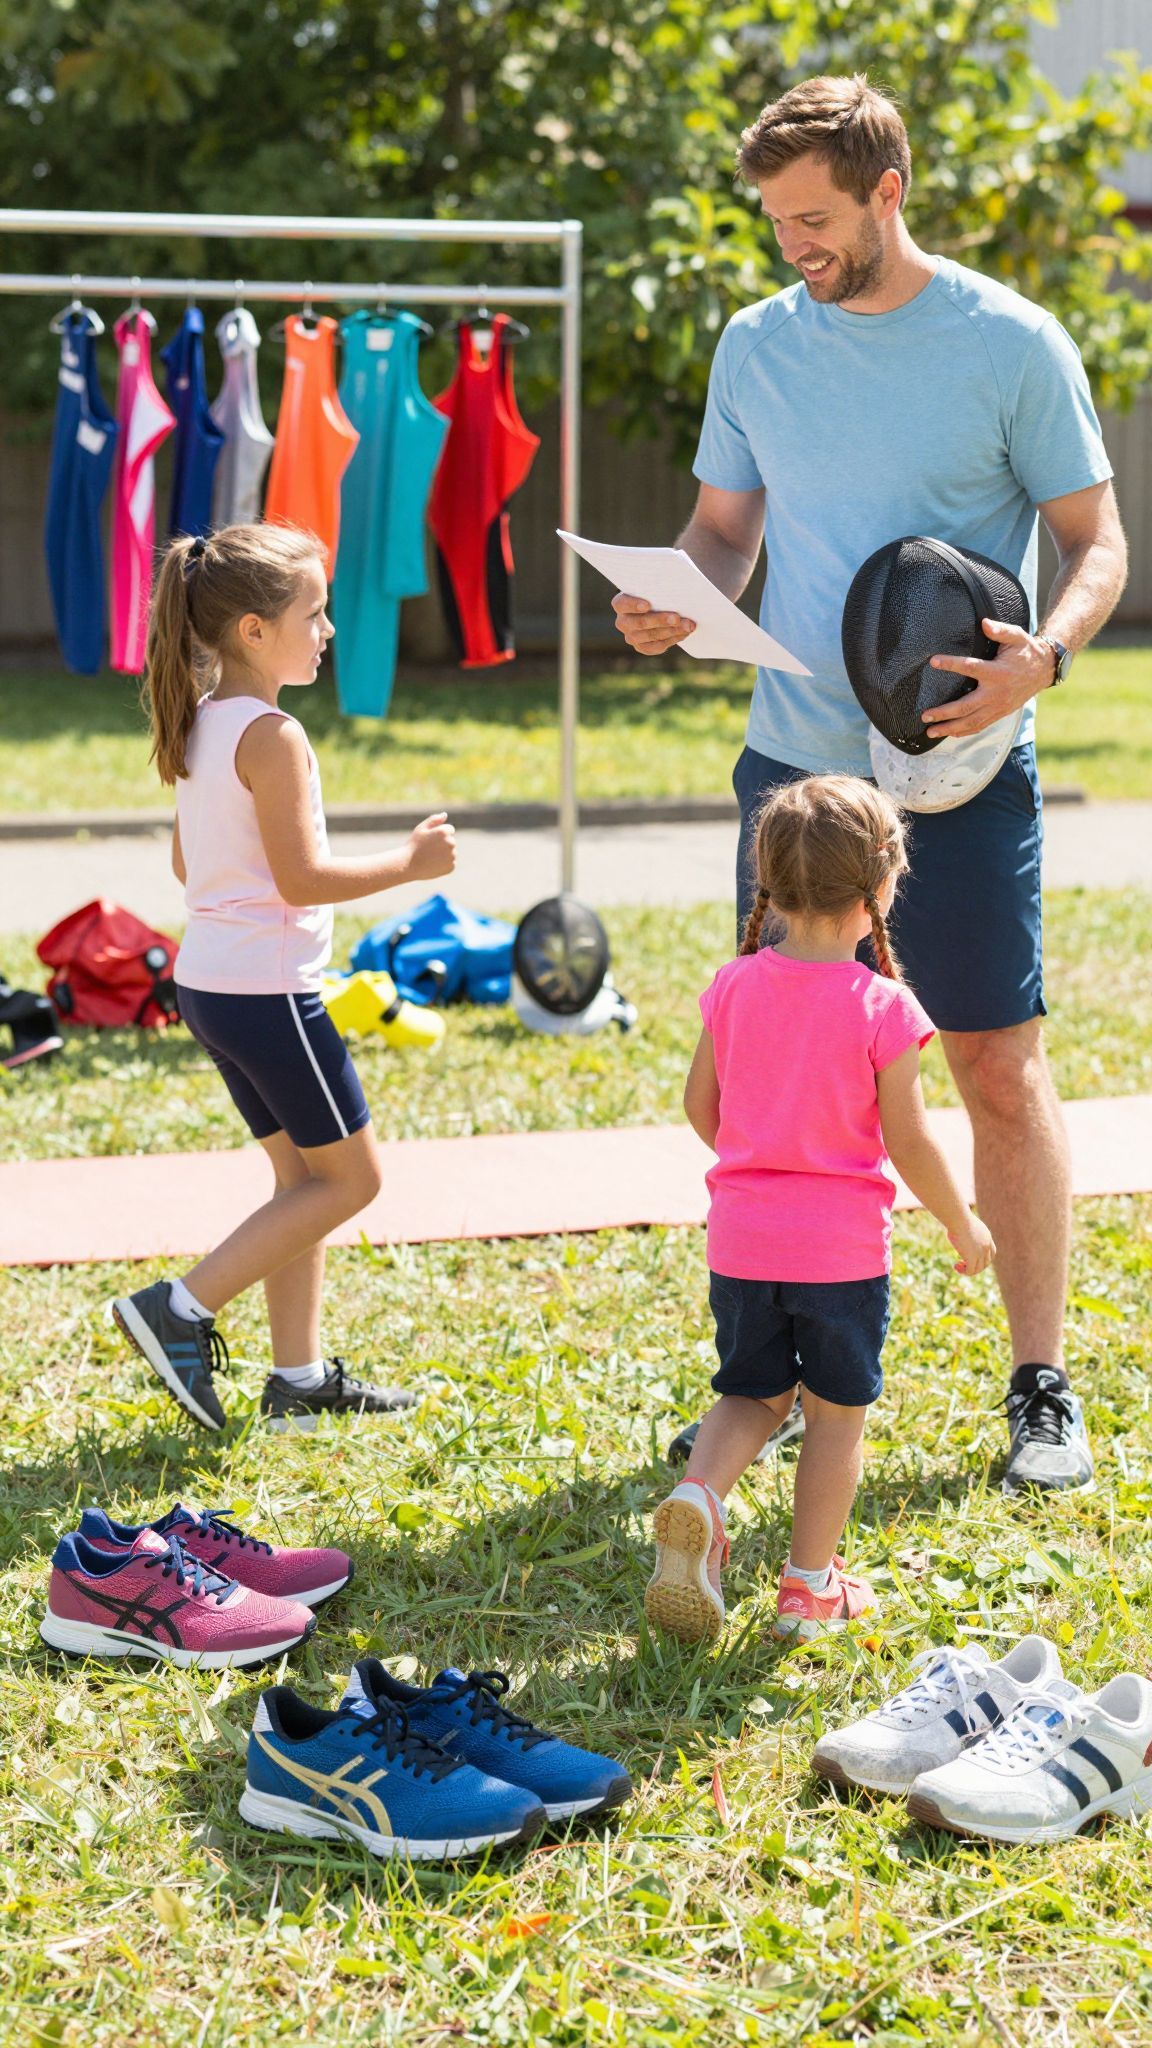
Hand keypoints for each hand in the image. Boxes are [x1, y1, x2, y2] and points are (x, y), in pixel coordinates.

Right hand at [404, 812, 455, 881]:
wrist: (409, 866)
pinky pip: (450, 862)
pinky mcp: (451, 867)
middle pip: (451, 841)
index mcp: (444, 832)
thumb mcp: (421, 828)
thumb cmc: (414, 845)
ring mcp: (452, 856)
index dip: (439, 834)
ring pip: (451, 852)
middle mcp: (451, 843)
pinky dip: (444, 863)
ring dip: (443, 853)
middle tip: (429, 849)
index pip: (450, 829)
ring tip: (430, 857)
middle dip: (442, 843)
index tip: (430, 839)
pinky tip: (433, 864)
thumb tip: (445, 815)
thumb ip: (434, 820)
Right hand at [612, 591, 695, 656]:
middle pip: (641, 623)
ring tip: (688, 625)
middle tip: (677, 618)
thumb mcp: (653, 587)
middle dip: (661, 620)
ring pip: (652, 635)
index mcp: (621, 603)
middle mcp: (623, 622)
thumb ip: (658, 587)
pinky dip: (673, 639)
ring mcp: (632, 637)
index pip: (622, 604)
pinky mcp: (643, 647)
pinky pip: (658, 646)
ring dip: (672, 630)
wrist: (657, 608)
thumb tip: (677, 584)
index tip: (648, 604)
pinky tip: (685, 633)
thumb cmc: (655, 593)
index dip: (634, 605)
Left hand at [923, 619, 1055, 739]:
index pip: (970, 668)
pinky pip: (980, 726)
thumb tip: (984, 623)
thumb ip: (1000, 630)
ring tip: (930, 731)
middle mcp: (996, 693)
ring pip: (971, 722)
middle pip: (966, 707)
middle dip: (944, 713)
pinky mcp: (1000, 713)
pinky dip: (964, 732)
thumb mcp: (1016, 636)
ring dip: (949, 728)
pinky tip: (949, 734)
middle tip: (925, 716)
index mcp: (998, 672)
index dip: (951, 664)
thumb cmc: (1026, 651)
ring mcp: (998, 707)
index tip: (933, 661)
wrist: (1044, 670)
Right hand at [948, 1214, 995, 1276]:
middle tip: (963, 1263)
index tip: (972, 1257)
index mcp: (987, 1236)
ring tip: (958, 1266)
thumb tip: (955, 1225)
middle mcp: (986, 1245)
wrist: (959, 1218)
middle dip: (976, 1265)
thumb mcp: (963, 1221)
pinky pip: (970, 1271)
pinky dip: (964, 1271)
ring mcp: (980, 1252)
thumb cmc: (957, 1217)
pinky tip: (956, 1266)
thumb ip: (963, 1226)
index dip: (984, 1258)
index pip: (992, 1253)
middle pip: (986, 1263)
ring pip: (978, 1269)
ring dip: (968, 1270)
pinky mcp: (972, 1257)